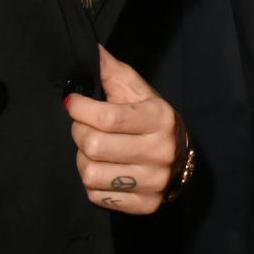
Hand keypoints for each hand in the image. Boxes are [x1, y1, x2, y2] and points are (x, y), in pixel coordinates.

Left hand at [65, 45, 186, 214]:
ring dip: (83, 160)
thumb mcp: (138, 91)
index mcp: (159, 119)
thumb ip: (111, 71)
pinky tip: (104, 169)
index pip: (107, 117)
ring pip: (91, 174)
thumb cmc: (152, 119)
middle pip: (94, 146)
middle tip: (83, 127)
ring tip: (93, 151)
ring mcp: (154, 183)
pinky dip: (92, 183)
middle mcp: (160, 152)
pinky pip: (96, 196)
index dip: (80, 109)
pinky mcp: (145, 205)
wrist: (180, 158)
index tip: (73, 102)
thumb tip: (89, 48)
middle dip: (79, 133)